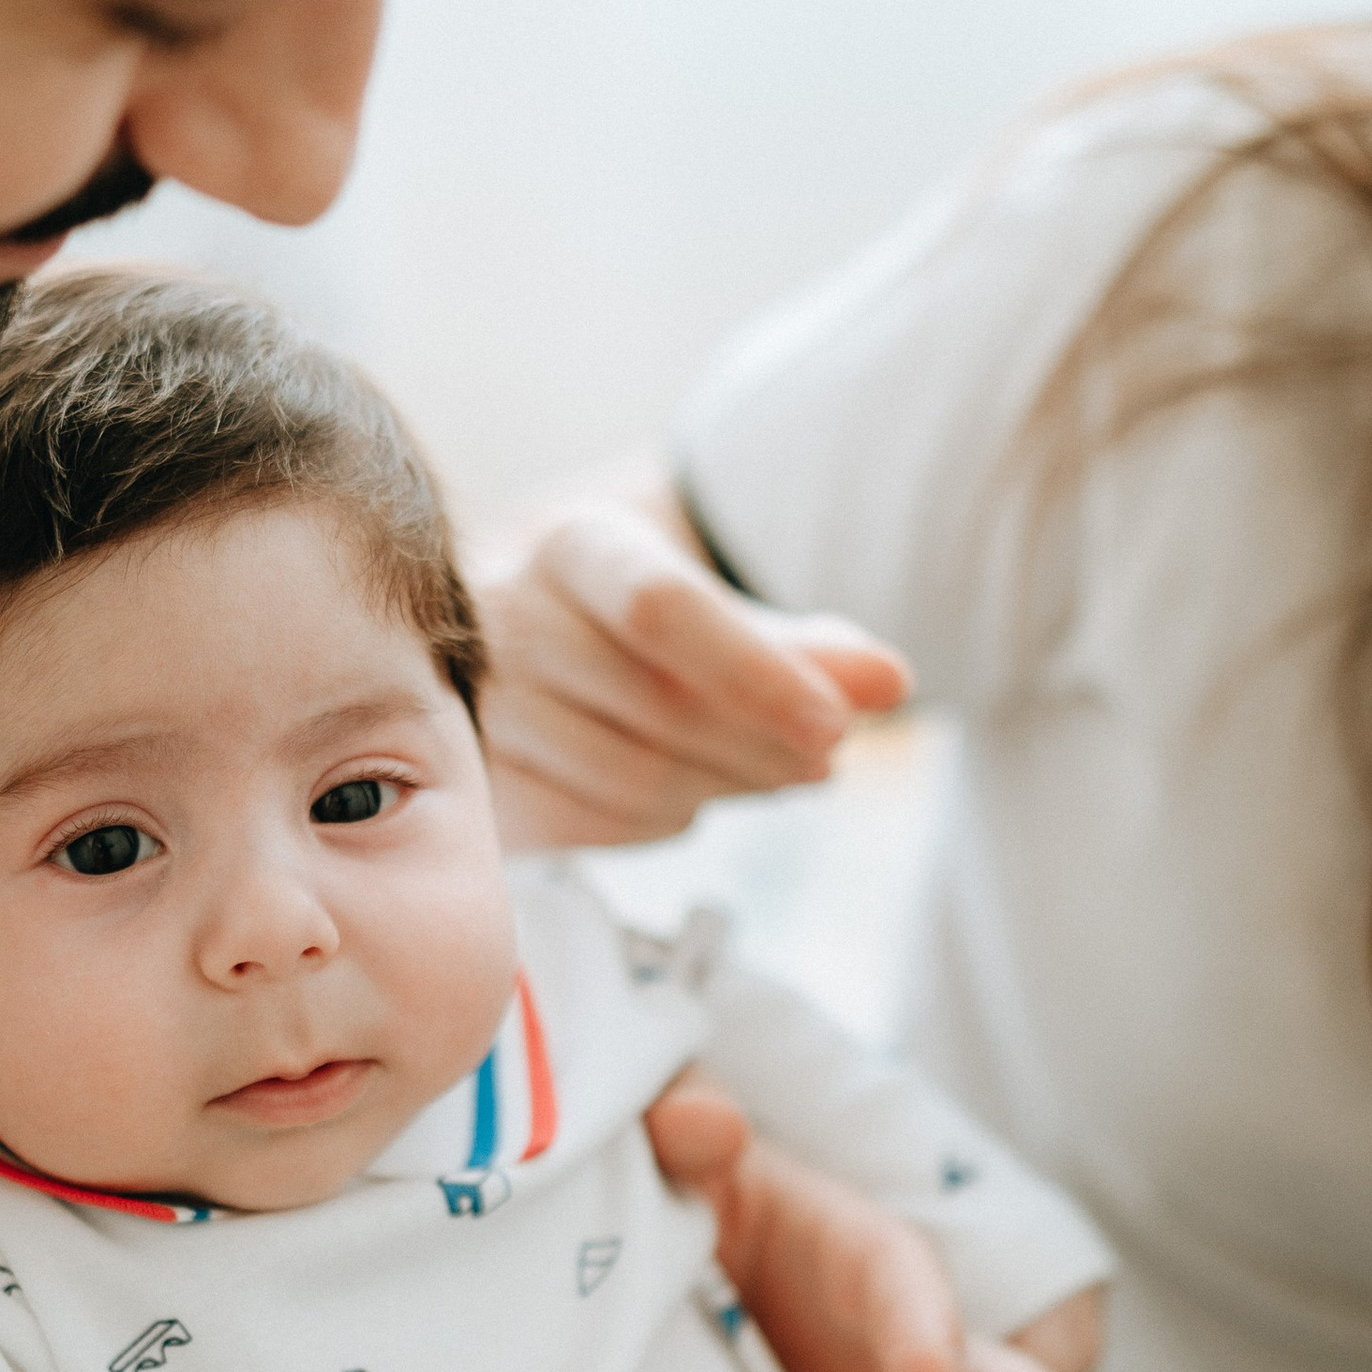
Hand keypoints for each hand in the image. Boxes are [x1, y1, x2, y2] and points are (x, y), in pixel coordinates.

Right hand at [472, 483, 911, 848]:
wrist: (531, 631)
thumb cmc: (641, 620)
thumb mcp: (725, 606)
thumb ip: (807, 645)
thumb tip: (892, 682)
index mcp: (574, 545)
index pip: (664, 610)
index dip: (758, 676)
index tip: (838, 728)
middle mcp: (506, 616)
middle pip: (657, 706)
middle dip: (763, 746)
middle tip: (824, 759)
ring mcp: (479, 705)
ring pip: (629, 778)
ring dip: (725, 789)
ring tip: (767, 772)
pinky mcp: (479, 782)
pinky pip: (593, 827)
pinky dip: (665, 821)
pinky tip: (691, 794)